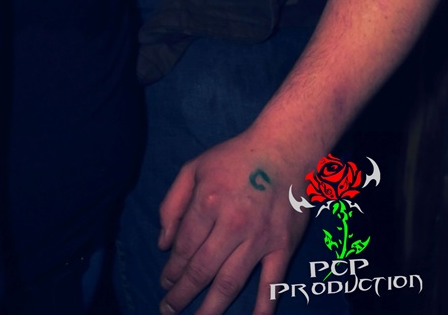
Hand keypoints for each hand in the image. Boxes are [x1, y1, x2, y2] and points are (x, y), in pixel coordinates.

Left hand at [157, 131, 307, 314]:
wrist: (284, 148)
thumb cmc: (234, 158)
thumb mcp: (195, 168)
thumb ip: (172, 204)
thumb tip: (163, 244)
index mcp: (208, 201)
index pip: (184, 248)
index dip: (171, 270)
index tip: (164, 283)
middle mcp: (232, 223)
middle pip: (202, 269)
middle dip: (182, 294)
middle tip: (168, 310)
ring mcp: (260, 237)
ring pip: (230, 282)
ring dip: (210, 308)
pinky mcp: (283, 246)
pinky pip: (272, 283)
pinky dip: (262, 307)